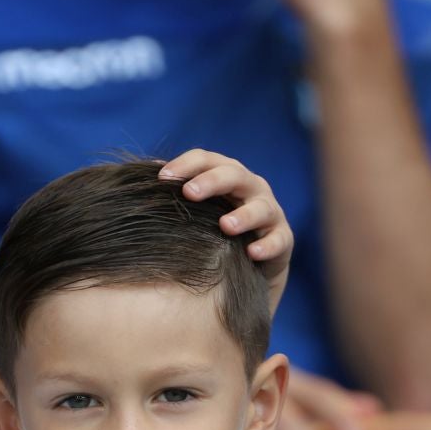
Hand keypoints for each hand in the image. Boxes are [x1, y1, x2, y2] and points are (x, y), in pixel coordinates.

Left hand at [160, 149, 293, 314]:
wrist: (248, 270)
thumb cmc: (214, 235)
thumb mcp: (195, 214)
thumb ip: (177, 194)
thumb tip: (147, 173)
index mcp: (225, 177)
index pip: (207, 159)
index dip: (186, 164)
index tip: (161, 177)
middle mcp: (250, 189)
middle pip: (235, 175)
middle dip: (213, 181)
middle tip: (190, 193)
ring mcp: (269, 213)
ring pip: (261, 206)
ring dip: (244, 215)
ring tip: (226, 225)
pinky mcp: (282, 240)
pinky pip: (279, 240)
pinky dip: (268, 245)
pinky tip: (252, 253)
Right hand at [231, 368, 380, 429]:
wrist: (195, 390)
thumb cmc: (265, 401)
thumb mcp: (294, 393)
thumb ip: (332, 404)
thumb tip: (373, 412)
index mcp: (279, 378)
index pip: (311, 392)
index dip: (335, 413)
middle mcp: (252, 394)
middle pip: (280, 420)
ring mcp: (225, 418)